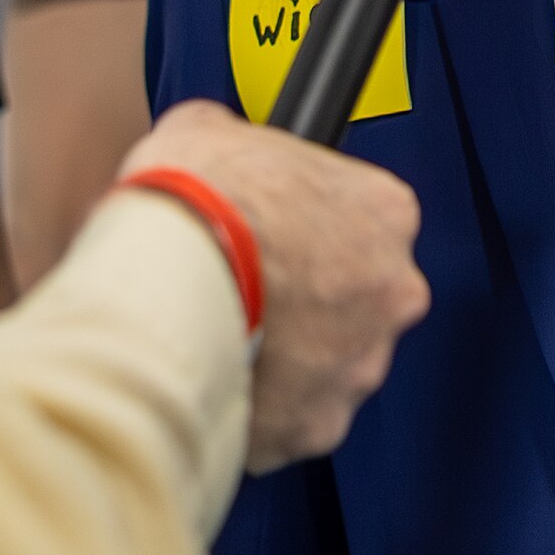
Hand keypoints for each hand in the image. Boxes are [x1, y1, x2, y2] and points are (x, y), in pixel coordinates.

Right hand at [121, 101, 429, 470]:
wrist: (163, 272)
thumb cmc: (196, 198)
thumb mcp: (213, 130)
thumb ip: (244, 146)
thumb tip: (223, 148)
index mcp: (384, 213)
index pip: (367, 223)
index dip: (312, 231)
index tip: (279, 238)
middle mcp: (391, 291)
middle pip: (357, 302)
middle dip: (310, 304)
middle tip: (251, 293)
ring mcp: (358, 363)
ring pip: (329, 368)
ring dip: (288, 361)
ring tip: (224, 341)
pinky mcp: (315, 423)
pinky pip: (291, 423)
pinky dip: (258, 414)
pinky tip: (216, 385)